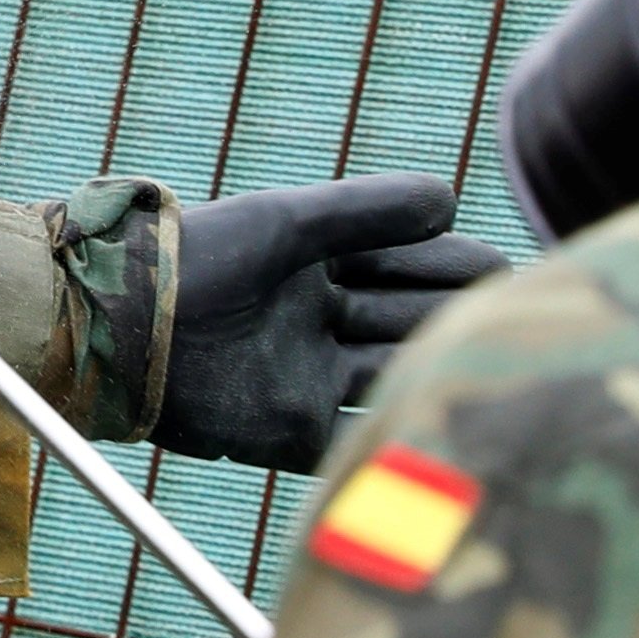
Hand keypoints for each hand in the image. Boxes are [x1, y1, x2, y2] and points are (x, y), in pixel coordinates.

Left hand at [152, 173, 506, 473]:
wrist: (121, 320)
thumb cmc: (198, 256)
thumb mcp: (286, 222)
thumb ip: (366, 209)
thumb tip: (450, 200)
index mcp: (325, 266)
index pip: (416, 265)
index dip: (458, 265)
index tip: (507, 268)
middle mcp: (327, 323)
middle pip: (417, 319)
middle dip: (461, 316)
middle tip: (517, 318)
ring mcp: (311, 378)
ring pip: (397, 373)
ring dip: (437, 368)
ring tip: (493, 363)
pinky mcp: (291, 429)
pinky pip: (356, 437)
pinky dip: (395, 434)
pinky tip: (438, 425)